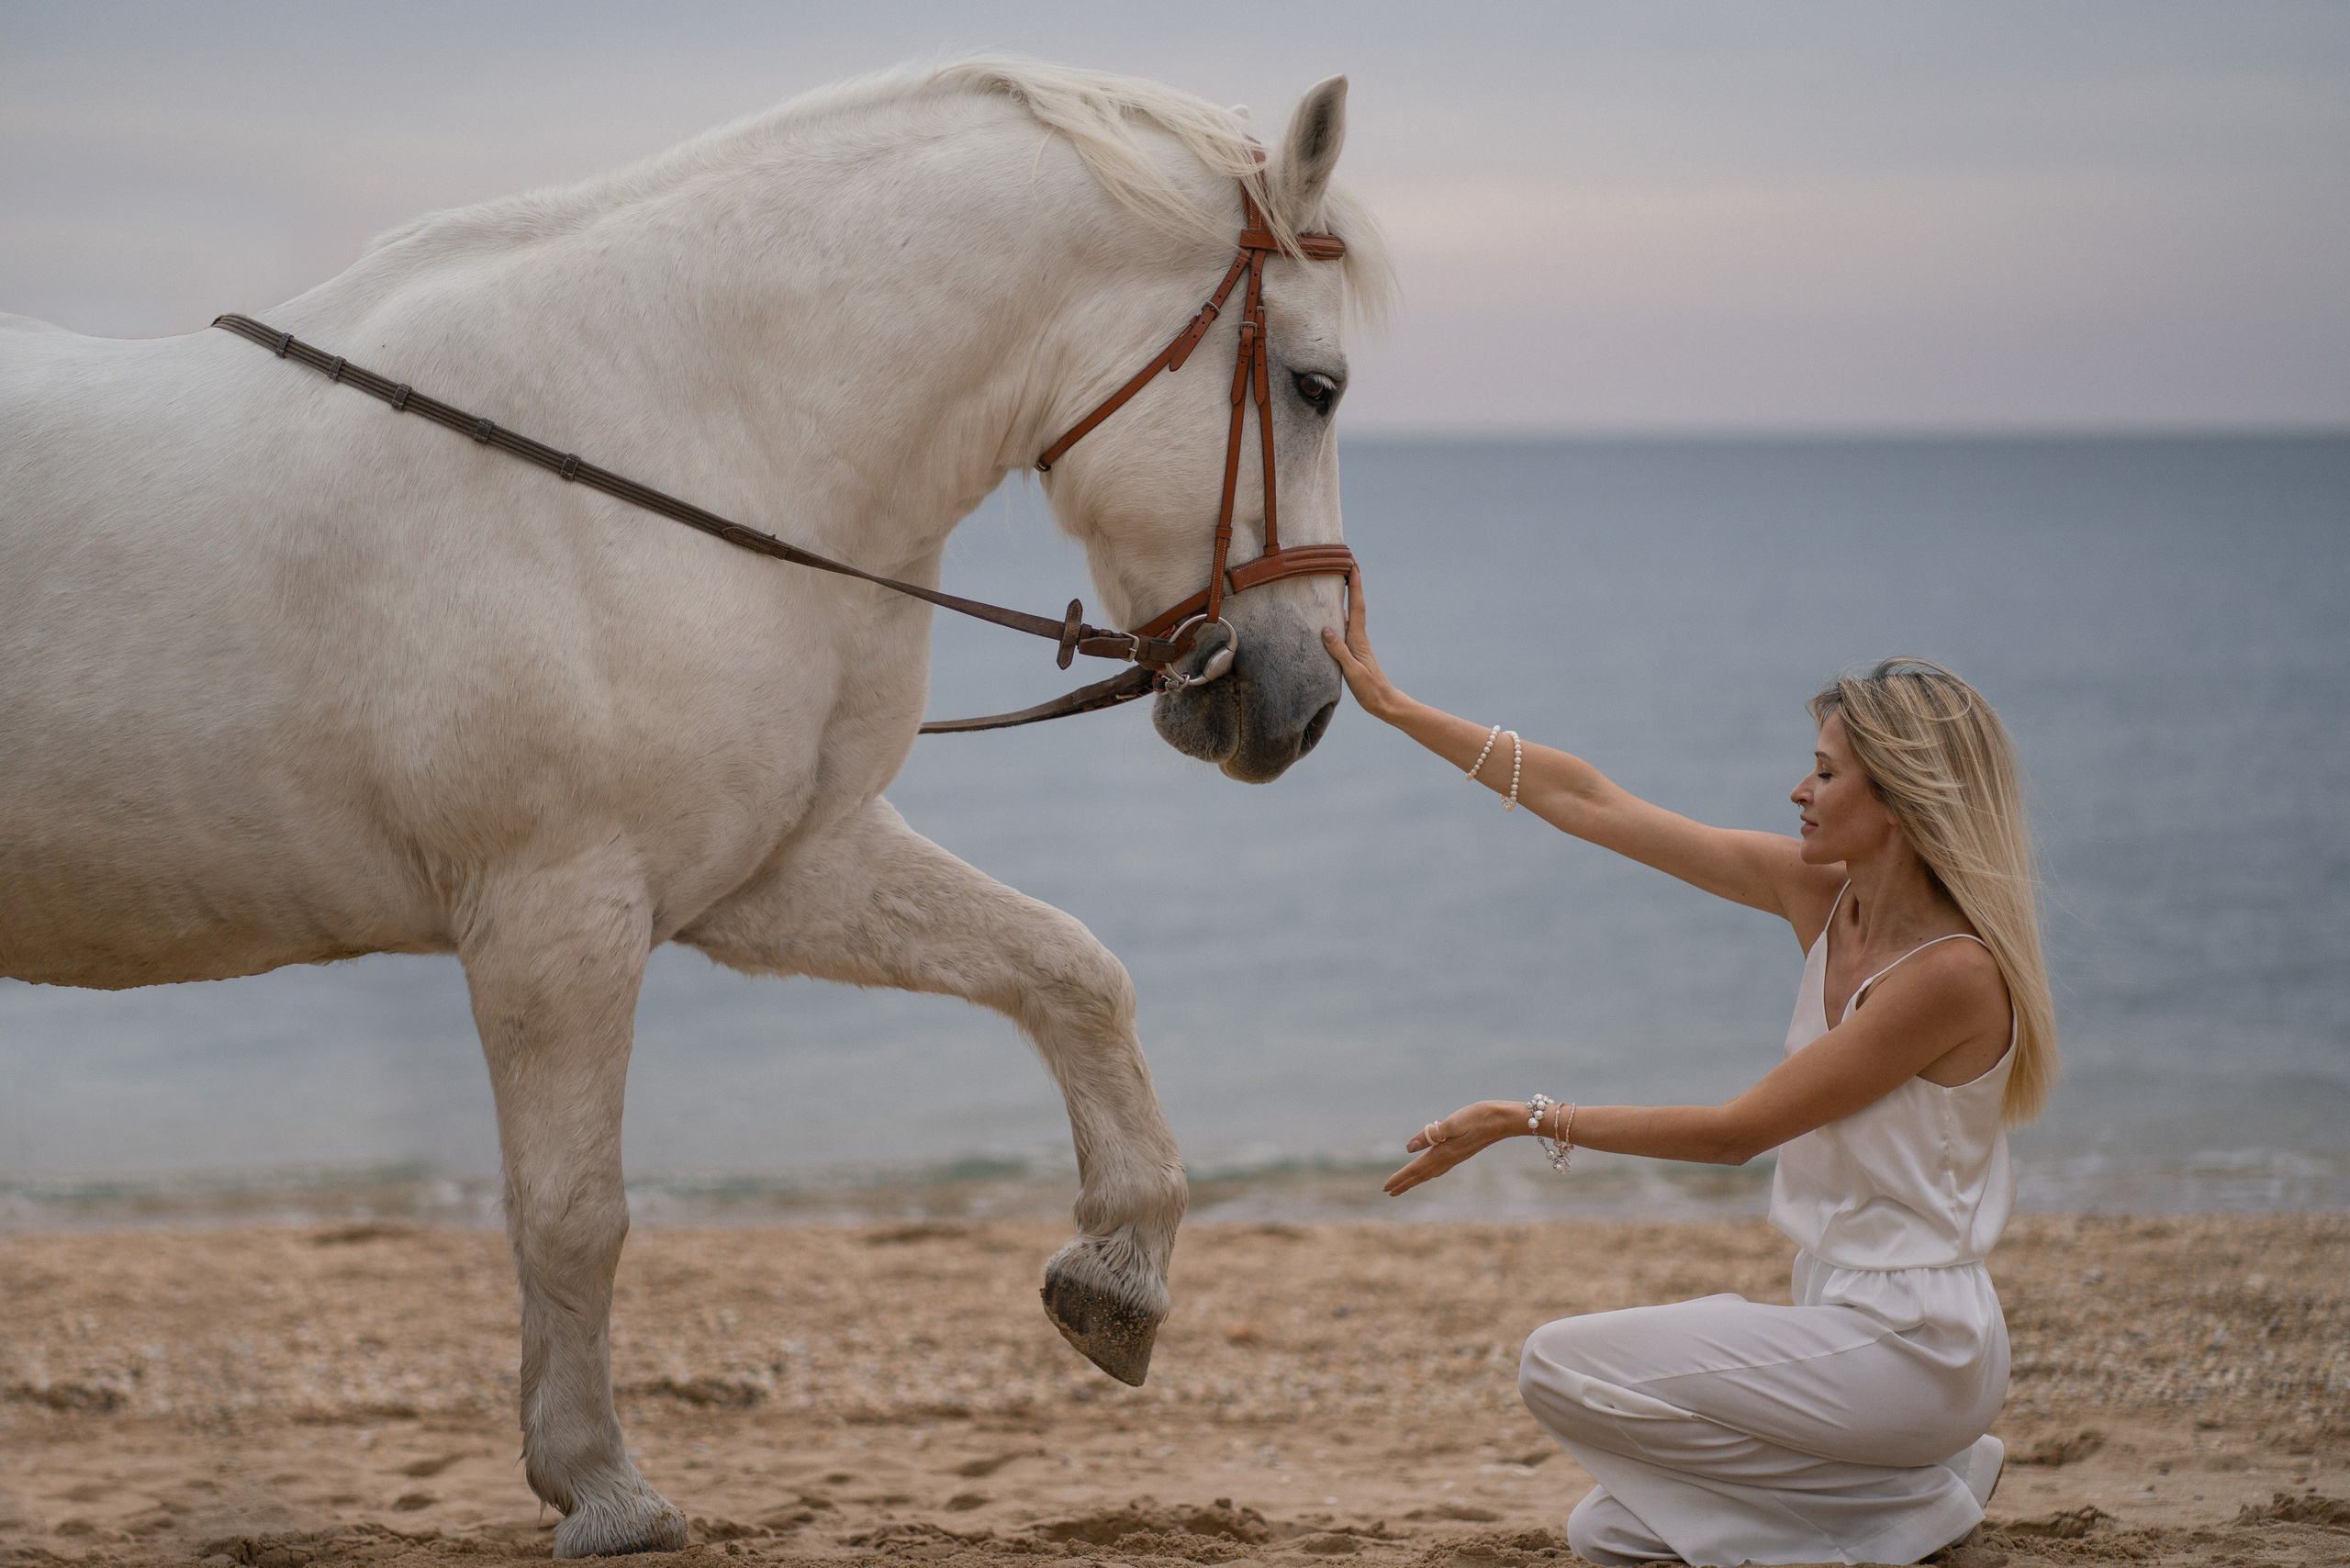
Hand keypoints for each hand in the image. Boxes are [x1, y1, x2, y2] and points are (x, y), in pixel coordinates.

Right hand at [1321, 573, 1404, 719]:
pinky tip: (1328, 618)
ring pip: (1348, 615)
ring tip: (1333, 584)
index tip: (1352, 565)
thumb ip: (1340, 651)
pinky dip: (1337, 617)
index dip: (1355, 585)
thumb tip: (1326, 630)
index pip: (1357, 606)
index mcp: (1358, 639)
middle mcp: (1358, 637)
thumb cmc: (1370, 689)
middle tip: (1343, 564)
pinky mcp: (1352, 652)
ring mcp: (1356, 644)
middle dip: (1350, 585)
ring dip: (1344, 599)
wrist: (1383, 702)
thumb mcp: (1353, 672)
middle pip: (1354, 605)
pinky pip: (1343, 628)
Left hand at [1384, 1101, 1516, 1196]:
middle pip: (1421, 1175)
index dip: (1399, 1178)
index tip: (1385, 1188)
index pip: (1415, 1168)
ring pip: (1430, 1172)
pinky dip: (1429, 1172)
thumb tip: (1408, 1148)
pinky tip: (1430, 1170)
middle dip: (1405, 1184)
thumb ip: (1429, 1135)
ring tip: (1405, 1184)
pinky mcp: (1461, 1152)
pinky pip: (1439, 1167)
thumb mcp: (1451, 1123)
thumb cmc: (1478, 1118)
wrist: (1503, 1120)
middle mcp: (1448, 1158)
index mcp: (1442, 1152)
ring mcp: (1456, 1157)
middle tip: (1390, 1193)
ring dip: (1416, 1179)